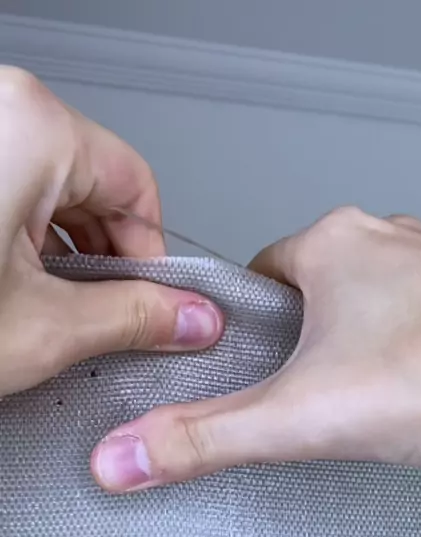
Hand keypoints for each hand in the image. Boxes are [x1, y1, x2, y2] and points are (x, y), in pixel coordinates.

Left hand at [0, 67, 222, 396]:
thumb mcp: (44, 327)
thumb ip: (133, 319)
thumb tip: (191, 317)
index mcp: (35, 128)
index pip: (139, 190)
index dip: (153, 258)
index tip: (153, 303)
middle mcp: (3, 114)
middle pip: (96, 190)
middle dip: (104, 262)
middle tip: (100, 318)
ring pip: (51, 192)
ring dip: (60, 257)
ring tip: (45, 310)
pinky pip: (11, 187)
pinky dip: (22, 240)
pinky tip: (13, 290)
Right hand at [91, 206, 420, 491]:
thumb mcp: (301, 420)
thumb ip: (206, 439)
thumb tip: (128, 454)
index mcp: (333, 245)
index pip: (258, 273)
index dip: (245, 326)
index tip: (246, 364)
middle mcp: (388, 239)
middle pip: (314, 291)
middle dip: (304, 345)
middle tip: (308, 398)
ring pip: (370, 301)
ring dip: (358, 345)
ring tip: (362, 398)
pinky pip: (420, 315)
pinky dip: (408, 348)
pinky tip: (413, 390)